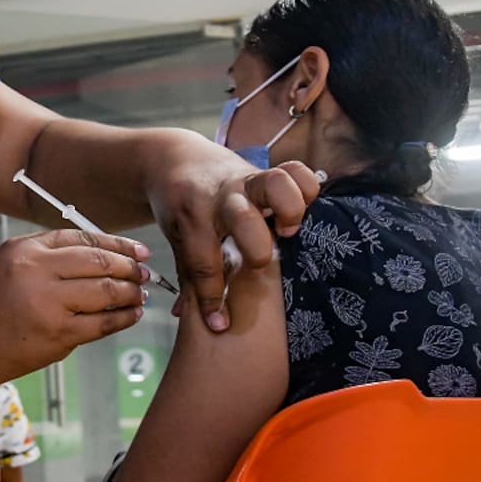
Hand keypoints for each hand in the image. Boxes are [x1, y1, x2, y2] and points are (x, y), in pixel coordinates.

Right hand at [0, 230, 149, 383]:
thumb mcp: (8, 261)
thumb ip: (48, 251)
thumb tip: (102, 251)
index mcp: (26, 250)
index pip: (83, 239)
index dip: (116, 244)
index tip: (137, 250)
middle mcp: (37, 273)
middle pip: (99, 262)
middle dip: (129, 267)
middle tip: (144, 272)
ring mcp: (49, 305)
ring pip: (106, 292)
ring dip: (130, 292)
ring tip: (141, 293)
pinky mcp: (58, 335)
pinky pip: (102, 323)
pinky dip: (123, 318)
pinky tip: (132, 314)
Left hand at [142, 133, 319, 330]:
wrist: (174, 158)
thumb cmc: (179, 207)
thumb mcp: (176, 237)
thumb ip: (188, 273)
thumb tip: (184, 317)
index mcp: (190, 216)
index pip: (202, 262)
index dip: (212, 298)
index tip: (220, 323)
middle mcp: (220, 196)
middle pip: (242, 218)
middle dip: (256, 247)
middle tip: (259, 262)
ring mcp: (245, 179)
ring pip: (275, 184)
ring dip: (289, 209)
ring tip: (287, 231)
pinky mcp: (266, 171)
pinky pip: (296, 171)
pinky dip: (306, 189)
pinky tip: (300, 212)